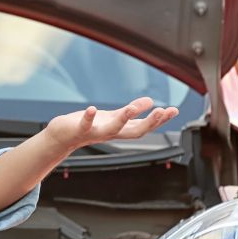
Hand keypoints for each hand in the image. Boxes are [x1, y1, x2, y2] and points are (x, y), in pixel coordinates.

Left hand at [44, 96, 178, 151]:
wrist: (63, 136)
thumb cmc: (88, 126)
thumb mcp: (112, 117)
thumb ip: (131, 112)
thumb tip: (150, 101)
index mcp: (120, 129)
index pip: (145, 126)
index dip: (160, 120)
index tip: (174, 110)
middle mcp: (111, 133)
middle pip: (135, 132)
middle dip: (150, 123)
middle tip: (163, 112)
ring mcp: (96, 133)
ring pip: (113, 129)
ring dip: (123, 120)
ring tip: (132, 108)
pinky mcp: (80, 130)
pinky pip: (85, 125)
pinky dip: (89, 118)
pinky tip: (92, 109)